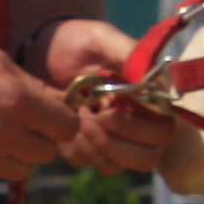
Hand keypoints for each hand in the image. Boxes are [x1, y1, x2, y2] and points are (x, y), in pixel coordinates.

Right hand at [0, 27, 76, 187]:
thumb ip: (34, 88)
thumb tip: (65, 103)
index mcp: (16, 101)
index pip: (67, 128)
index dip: (62, 122)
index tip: (52, 118)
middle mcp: (3, 134)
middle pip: (47, 152)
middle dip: (39, 138)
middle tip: (20, 123)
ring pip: (23, 170)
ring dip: (17, 155)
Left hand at [33, 19, 174, 174]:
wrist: (40, 51)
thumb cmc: (76, 42)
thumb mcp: (102, 38)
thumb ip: (128, 53)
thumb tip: (150, 77)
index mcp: (150, 99)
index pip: (163, 131)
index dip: (139, 129)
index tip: (106, 111)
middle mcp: (138, 124)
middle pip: (147, 158)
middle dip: (116, 145)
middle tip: (87, 120)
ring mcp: (113, 140)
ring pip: (115, 166)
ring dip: (91, 146)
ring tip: (74, 115)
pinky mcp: (88, 148)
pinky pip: (86, 162)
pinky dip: (72, 146)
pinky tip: (63, 122)